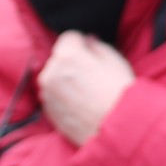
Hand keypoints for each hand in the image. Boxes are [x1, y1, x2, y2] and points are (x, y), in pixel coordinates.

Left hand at [36, 31, 135, 146]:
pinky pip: (53, 95)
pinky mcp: (47, 110)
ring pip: (53, 77)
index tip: (90, 51)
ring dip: (64, 79)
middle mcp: (50, 73)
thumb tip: (87, 41)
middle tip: (91, 73)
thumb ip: (96, 46)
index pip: (68, 37)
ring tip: (87, 90)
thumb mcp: (114, 60)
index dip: (81, 43)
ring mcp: (46, 93)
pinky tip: (80, 102)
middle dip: (71, 61)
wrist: (115, 128)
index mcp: (67, 56)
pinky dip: (62, 95)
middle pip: (58, 58)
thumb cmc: (118, 92)